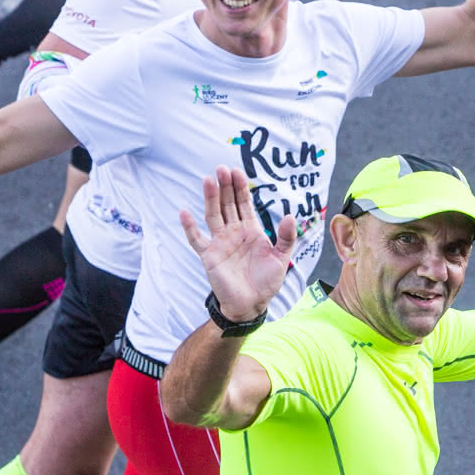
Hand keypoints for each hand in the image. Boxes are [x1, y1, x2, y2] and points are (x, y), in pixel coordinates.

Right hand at [180, 167, 293, 322]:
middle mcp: (234, 232)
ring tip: (207, 180)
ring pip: (213, 215)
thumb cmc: (266, 282)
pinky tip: (184, 212)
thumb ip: (286, 238)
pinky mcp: (209, 255)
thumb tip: (290, 216)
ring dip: (210, 198)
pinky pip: (197, 239)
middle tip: (221, 168)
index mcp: (251, 230)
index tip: (237, 172)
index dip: (241, 188)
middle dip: (225, 187)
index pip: (244, 203)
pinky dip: (190, 227)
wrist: (251, 305)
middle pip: (227, 204)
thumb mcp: (281, 258)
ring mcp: (220, 242)